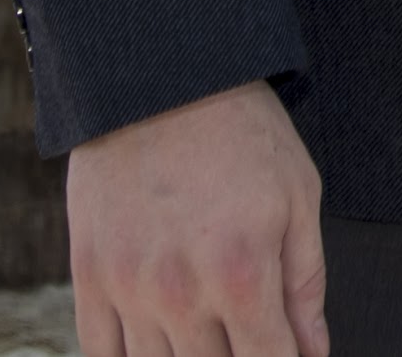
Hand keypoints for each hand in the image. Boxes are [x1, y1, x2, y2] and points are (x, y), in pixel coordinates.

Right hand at [71, 79, 328, 356]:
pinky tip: (156, 343)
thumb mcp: (297, 196)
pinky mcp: (88, 274)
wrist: (161, 74)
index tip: (284, 356)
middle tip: (243, 335)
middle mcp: (180, 292)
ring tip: (204, 334)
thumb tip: (312, 353)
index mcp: (242, 273)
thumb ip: (305, 284)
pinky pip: (101, 353)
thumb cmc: (241, 130)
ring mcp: (128, 287)